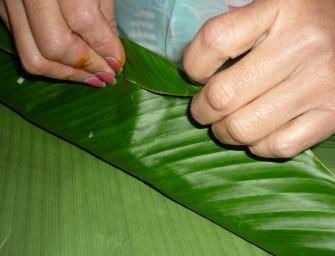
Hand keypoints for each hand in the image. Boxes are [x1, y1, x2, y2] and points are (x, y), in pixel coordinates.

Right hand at [0, 0, 124, 86]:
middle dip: (86, 68)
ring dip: (68, 74)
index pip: (82, 20)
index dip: (104, 48)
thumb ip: (104, 17)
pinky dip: (53, 64)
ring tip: (93, 77)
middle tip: (107, 75)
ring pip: (33, 57)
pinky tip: (73, 66)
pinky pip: (25, 49)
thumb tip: (112, 56)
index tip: (119, 64)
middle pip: (53, 46)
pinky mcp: (2, 10)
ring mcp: (7, 0)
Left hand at [183, 0, 334, 157]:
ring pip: (244, 128)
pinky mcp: (333, 115)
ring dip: (223, 132)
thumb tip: (196, 75)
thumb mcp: (271, 7)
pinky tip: (257, 133)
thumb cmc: (304, 22)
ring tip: (224, 124)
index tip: (196, 74)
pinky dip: (258, 146)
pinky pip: (278, 146)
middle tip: (203, 109)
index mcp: (279, 8)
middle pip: (223, 95)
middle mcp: (301, 46)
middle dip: (201, 110)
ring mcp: (319, 84)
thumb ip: (235, 31)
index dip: (193, 64)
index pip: (215, 41)